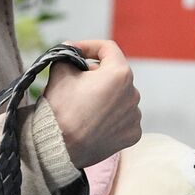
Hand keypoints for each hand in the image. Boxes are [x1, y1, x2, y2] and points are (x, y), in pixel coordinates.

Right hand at [42, 39, 141, 168]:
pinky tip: (94, 121)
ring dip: (106, 96)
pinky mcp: (133, 134)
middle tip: (76, 80)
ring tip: (84, 105)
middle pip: (114, 74)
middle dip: (96, 74)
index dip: (89, 46)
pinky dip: (111, 116)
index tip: (75, 52)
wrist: (59, 147)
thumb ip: (68, 54)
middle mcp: (134, 93)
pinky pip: (123, 118)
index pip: (108, 49)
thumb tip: (71, 49)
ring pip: (120, 97)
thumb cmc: (60, 108)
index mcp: (120, 73)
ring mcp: (135, 116)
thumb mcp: (60, 71)